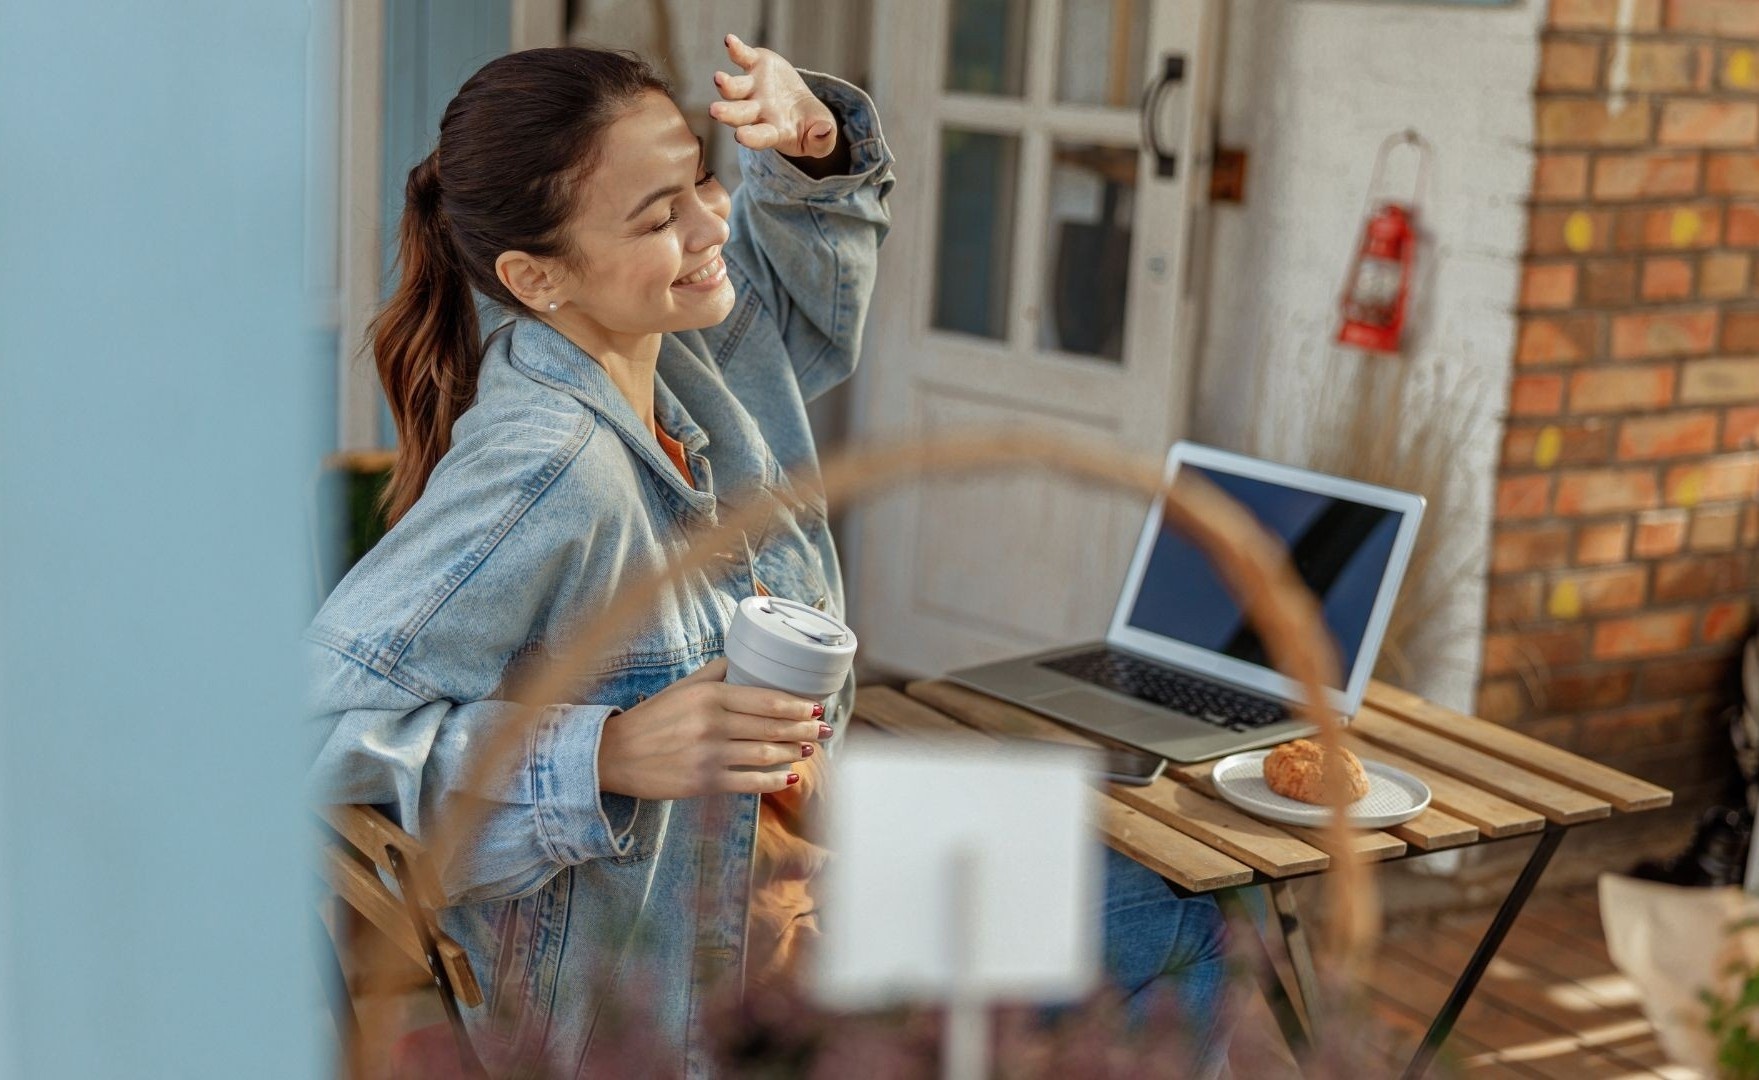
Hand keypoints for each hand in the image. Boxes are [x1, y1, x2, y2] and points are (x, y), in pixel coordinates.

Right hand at [597, 657, 829, 798]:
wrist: (615, 754)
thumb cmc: (652, 718)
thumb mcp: (682, 687)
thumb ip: (715, 673)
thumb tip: (747, 660)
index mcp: (709, 695)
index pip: (766, 699)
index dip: (797, 705)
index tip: (815, 707)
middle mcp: (711, 723)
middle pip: (772, 727)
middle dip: (804, 729)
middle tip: (825, 729)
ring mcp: (709, 755)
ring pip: (766, 754)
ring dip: (794, 752)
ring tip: (809, 749)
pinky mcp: (704, 782)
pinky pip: (750, 782)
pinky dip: (774, 780)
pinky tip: (789, 777)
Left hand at [708, 33, 837, 158]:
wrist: (802, 107)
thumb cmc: (811, 127)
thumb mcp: (823, 138)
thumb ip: (823, 141)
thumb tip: (823, 132)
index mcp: (774, 132)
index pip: (761, 136)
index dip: (751, 137)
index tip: (741, 136)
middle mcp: (758, 112)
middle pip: (740, 114)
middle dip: (727, 113)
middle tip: (715, 111)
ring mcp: (753, 89)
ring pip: (735, 89)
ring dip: (726, 84)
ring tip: (719, 78)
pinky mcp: (755, 66)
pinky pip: (742, 57)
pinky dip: (735, 49)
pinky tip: (729, 41)